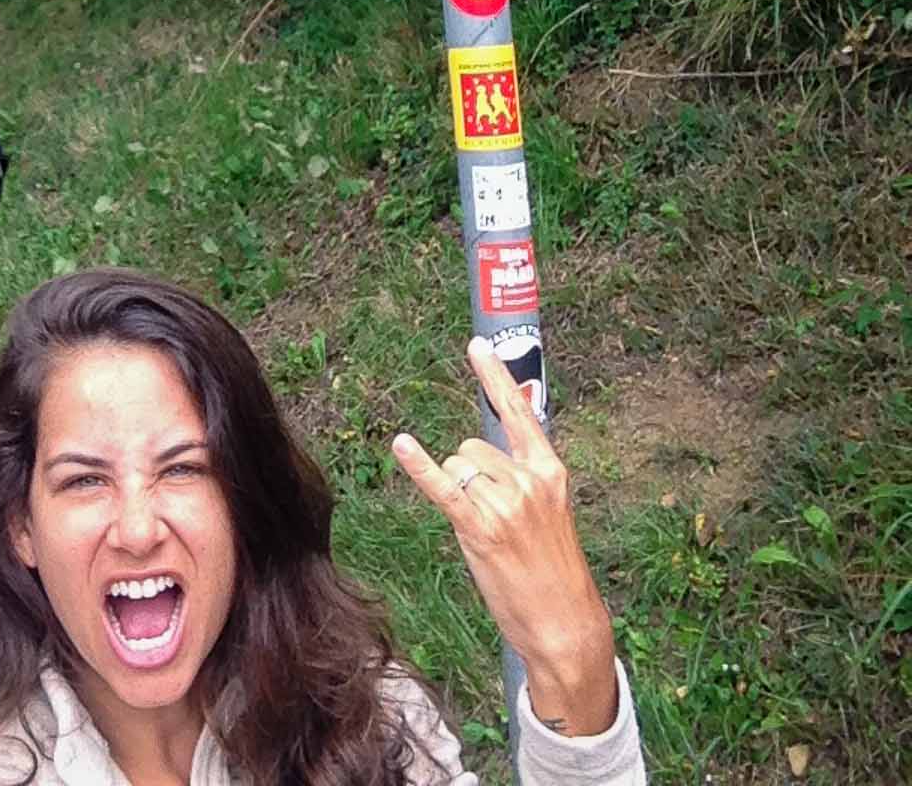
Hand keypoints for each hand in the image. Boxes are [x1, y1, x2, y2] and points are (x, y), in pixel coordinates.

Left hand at [392, 336, 617, 737]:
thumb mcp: (549, 514)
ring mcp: (506, 503)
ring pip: (457, 468)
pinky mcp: (482, 528)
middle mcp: (528, 479)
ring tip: (486, 534)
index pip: (519, 412)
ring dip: (458, 493)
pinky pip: (444, 487)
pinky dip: (420, 466)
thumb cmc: (553, 572)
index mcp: (550, 471)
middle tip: (490, 520)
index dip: (495, 377)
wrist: (566, 624)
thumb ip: (521, 480)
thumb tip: (476, 460)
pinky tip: (402, 445)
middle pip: (472, 447)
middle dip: (468, 476)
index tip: (476, 345)